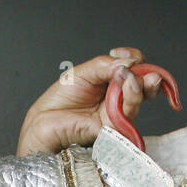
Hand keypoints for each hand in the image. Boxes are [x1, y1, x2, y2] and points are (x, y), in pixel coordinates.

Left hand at [16, 48, 167, 155]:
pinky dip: (132, 99)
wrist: (43, 126)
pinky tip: (128, 88)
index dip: (134, 59)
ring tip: (127, 78)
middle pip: (142, 83)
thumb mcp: (82, 73)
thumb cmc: (58, 102)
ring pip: (138, 98)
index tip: (126, 56)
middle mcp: (116, 99)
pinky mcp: (114, 130)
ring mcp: (116, 115)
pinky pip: (130, 115)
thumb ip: (105, 65)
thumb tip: (129, 62)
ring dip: (136, 85)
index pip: (132, 68)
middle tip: (132, 69)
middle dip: (143, 73)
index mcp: (108, 83)